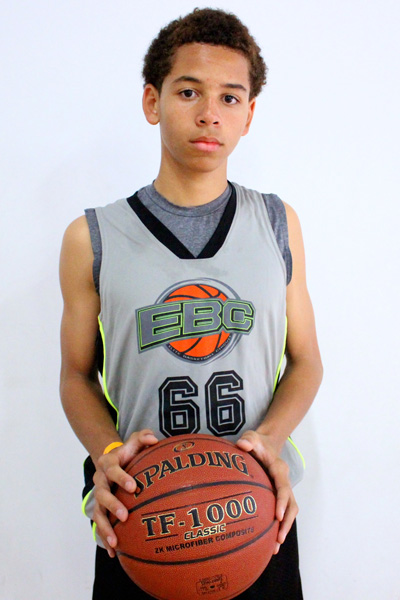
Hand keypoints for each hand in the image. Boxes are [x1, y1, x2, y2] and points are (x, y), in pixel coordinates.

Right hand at [92, 429, 157, 556]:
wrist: (109, 462)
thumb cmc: (127, 454)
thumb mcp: (133, 443)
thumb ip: (143, 437)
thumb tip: (155, 438)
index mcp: (108, 464)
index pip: (112, 470)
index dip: (122, 478)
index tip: (134, 487)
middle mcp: (100, 481)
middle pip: (102, 495)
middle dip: (113, 506)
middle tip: (125, 516)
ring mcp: (98, 497)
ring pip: (98, 514)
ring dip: (105, 528)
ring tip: (115, 542)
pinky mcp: (100, 510)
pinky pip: (100, 526)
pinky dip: (105, 538)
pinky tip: (114, 553)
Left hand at [236, 430, 297, 554]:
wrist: (266, 443)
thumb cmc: (257, 441)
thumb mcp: (252, 436)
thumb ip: (248, 440)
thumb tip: (242, 445)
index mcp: (279, 469)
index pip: (283, 488)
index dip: (281, 502)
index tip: (277, 516)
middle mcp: (284, 481)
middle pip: (291, 505)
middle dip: (286, 522)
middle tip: (278, 539)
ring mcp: (283, 489)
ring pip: (289, 512)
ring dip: (284, 528)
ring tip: (275, 547)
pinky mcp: (278, 495)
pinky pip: (281, 512)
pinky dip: (278, 526)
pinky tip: (268, 542)